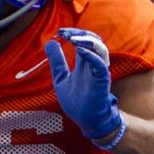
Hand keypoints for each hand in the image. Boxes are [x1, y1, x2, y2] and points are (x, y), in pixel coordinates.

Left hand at [44, 28, 124, 144]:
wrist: (86, 120)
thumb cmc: (76, 101)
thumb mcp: (61, 77)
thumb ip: (57, 61)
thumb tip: (51, 42)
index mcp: (84, 62)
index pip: (83, 40)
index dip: (73, 33)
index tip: (60, 32)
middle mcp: (93, 64)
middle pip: (93, 40)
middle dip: (80, 33)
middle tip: (64, 33)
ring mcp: (99, 72)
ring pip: (100, 49)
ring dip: (86, 41)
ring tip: (72, 39)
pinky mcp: (102, 81)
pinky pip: (100, 65)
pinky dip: (91, 55)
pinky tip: (79, 50)